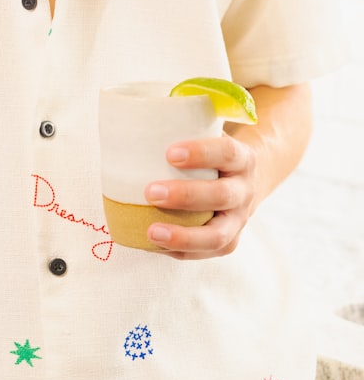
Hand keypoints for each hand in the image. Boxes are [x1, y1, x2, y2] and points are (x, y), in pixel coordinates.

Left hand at [142, 134, 257, 259]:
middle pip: (222, 195)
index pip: (226, 153)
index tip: (170, 154)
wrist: (243, 180)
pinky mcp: (229, 241)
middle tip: (151, 192)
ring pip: (218, 235)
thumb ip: (182, 131)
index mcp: (241, 159)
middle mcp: (245, 190)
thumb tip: (134, 127)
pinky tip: (156, 246)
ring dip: (184, 236)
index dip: (201, 153)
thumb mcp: (206, 137)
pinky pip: (207, 252)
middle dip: (186, 196)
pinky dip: (181, 251)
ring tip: (152, 232)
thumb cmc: (210, 157)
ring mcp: (239, 220)